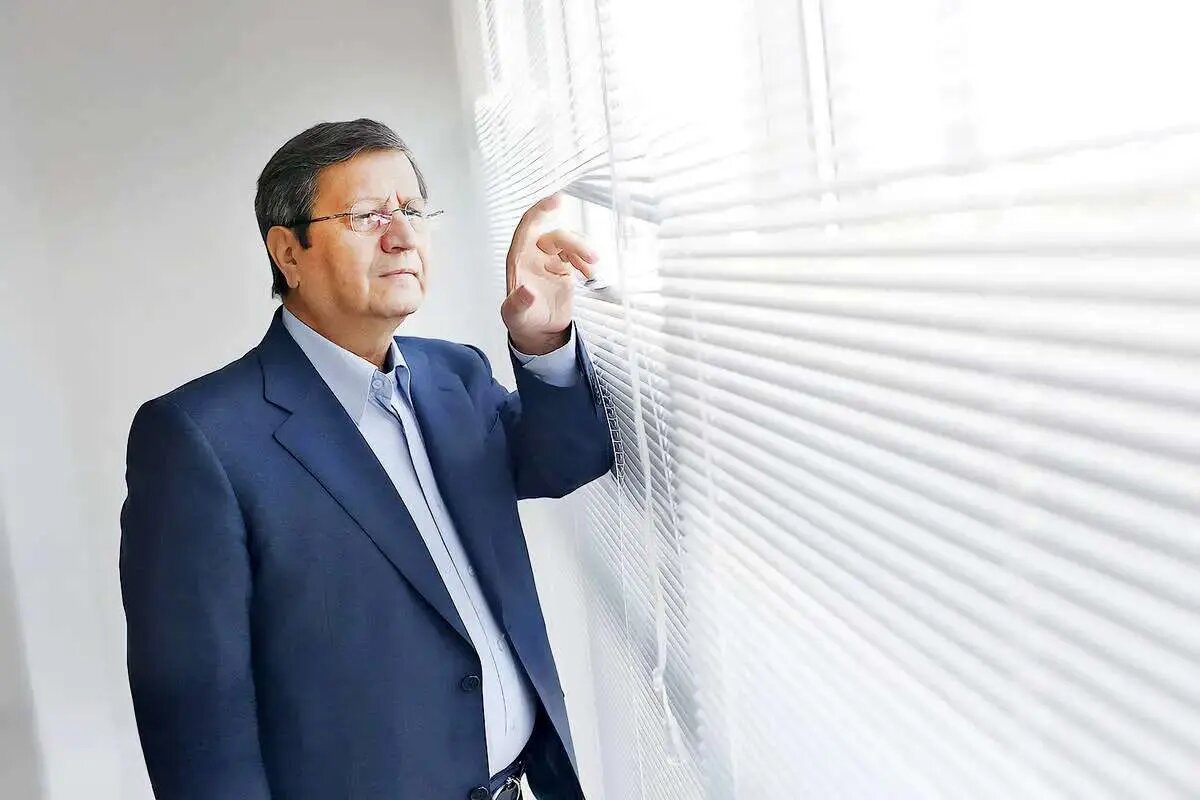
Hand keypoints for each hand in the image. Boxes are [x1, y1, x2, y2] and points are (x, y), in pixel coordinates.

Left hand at [501, 193, 597, 354]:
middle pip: (556, 236)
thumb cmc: (522, 321)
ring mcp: (549, 260)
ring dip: (583, 251)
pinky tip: (589, 275)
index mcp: (518, 258)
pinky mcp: (563, 267)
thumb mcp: (515, 316)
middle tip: (590, 258)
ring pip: (569, 244)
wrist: (539, 332)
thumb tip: (526, 291)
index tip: (558, 200)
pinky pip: (577, 256)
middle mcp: (533, 255)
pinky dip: (585, 263)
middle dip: (575, 243)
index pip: (528, 226)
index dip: (541, 210)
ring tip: (592, 268)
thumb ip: (518, 303)